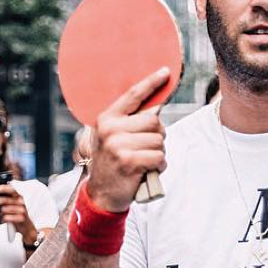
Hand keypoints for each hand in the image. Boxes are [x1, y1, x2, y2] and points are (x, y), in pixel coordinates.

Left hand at [0, 184, 37, 245]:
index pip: (11, 189)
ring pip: (4, 209)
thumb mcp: (12, 205)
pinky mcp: (22, 218)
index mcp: (18, 195)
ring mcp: (22, 209)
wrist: (27, 227)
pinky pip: (7, 217)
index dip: (3, 188)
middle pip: (4, 199)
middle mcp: (21, 201)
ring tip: (0, 214)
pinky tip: (3, 219)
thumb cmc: (16, 214)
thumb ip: (4, 199)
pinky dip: (3, 219)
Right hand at [86, 69, 168, 212]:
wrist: (101, 194)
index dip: (151, 83)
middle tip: (145, 148)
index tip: (166, 72)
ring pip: (159, 140)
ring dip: (158, 153)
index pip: (132, 96)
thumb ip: (129, 122)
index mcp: (106, 119)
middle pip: (154, 121)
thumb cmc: (112, 163)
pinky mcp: (129, 161)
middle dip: (157, 136)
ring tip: (143, 162)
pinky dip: (158, 166)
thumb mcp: (112, 138)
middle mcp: (110, 129)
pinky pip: (159, 157)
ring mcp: (118, 145)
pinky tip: (146, 171)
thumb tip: (156, 107)